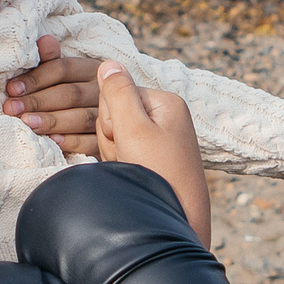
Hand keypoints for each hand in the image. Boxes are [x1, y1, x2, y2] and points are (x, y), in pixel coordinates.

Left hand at [3, 35, 104, 154]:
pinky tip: (53, 140)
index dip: (36, 78)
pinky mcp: (109, 141)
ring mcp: (108, 116)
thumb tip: (44, 40)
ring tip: (27, 124)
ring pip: (82, 117)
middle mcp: (103, 91)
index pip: (63, 69)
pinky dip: (73, 141)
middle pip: (71, 94)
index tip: (11, 89)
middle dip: (38, 101)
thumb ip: (50, 60)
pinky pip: (93, 141)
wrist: (106, 125)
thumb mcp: (61, 76)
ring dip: (52, 120)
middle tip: (12, 109)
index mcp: (92, 69)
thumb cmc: (69, 95)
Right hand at [94, 62, 211, 245]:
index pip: (117, 93)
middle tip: (130, 157)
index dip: (112, 119)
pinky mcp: (152, 158)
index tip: (128, 140)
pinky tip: (133, 176)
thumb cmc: (157, 174)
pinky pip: (122, 152)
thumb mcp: (134, 129)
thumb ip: (118, 93)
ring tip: (133, 169)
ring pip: (113, 134)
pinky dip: (121, 164)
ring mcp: (159, 139)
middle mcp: (165, 117)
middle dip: (112, 137)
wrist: (174, 220)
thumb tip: (109, 62)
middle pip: (114, 113)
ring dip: (115, 153)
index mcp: (165, 103)